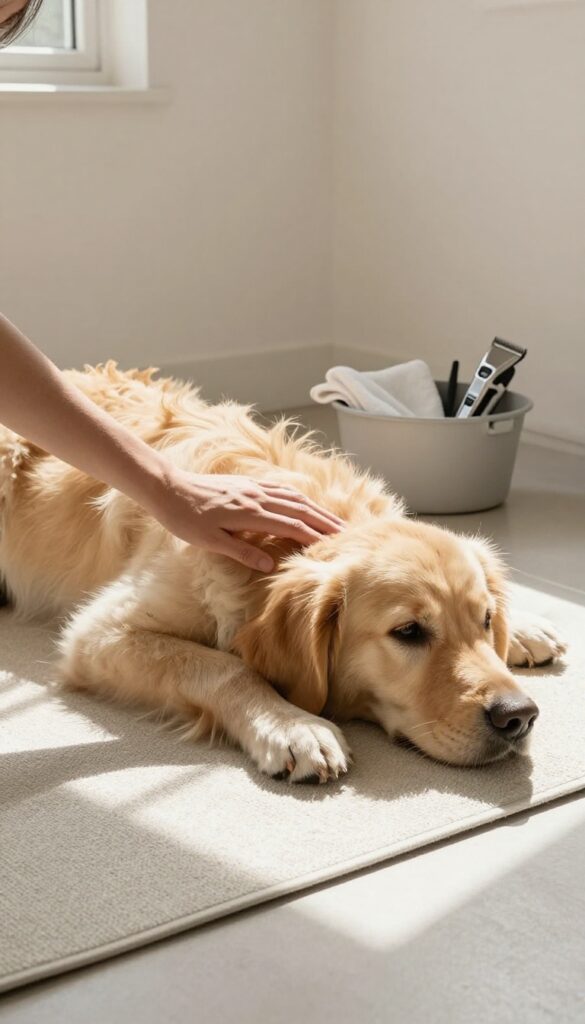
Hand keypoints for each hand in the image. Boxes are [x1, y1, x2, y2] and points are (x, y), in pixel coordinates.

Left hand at [149, 469, 344, 571]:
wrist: (168, 488)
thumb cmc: (185, 519)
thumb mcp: (210, 542)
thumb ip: (242, 553)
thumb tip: (270, 567)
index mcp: (249, 514)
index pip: (291, 526)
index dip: (314, 536)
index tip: (333, 547)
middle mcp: (256, 498)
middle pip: (299, 509)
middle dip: (324, 522)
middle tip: (347, 534)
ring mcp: (253, 488)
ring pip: (293, 497)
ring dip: (316, 508)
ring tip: (333, 520)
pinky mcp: (247, 484)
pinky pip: (280, 489)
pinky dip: (299, 497)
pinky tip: (305, 502)